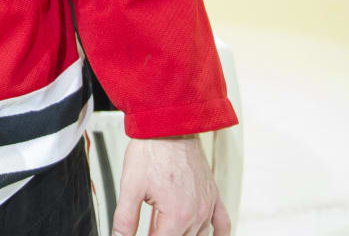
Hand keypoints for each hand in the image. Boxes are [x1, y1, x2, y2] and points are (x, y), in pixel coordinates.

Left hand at [112, 135, 229, 235]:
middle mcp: (197, 212)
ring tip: (164, 227)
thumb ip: (125, 219)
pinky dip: (219, 235)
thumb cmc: (152, 149)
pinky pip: (223, 223)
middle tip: (148, 226)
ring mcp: (207, 204)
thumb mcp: (130, 187)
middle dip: (162, 235)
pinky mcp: (213, 194)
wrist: (169, 124)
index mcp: (177, 214)